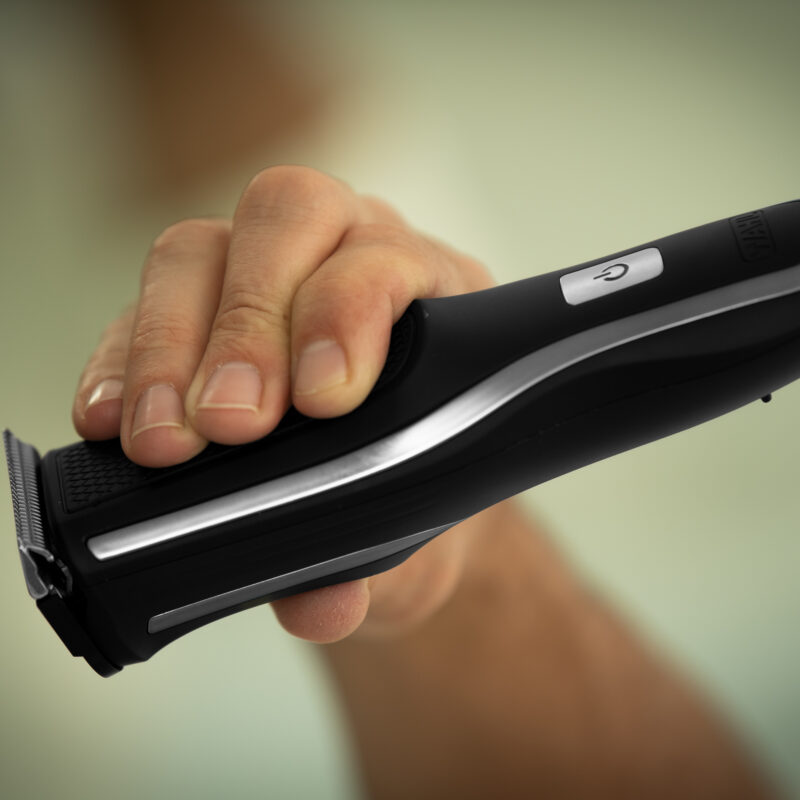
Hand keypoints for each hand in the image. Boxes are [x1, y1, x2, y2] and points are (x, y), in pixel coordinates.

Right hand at [71, 165, 494, 642]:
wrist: (390, 500)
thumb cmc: (416, 490)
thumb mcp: (416, 532)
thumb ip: (378, 565)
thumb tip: (322, 602)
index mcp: (427, 291)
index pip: (384, 253)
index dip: (345, 311)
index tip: (323, 401)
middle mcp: (343, 254)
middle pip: (284, 216)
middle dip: (247, 325)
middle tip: (230, 426)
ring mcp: (262, 277)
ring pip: (196, 252)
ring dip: (168, 346)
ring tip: (161, 443)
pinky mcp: (190, 317)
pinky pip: (135, 311)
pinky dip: (118, 366)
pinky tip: (111, 426)